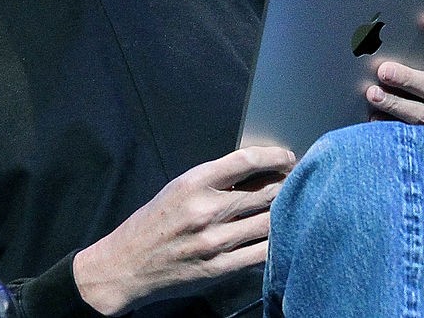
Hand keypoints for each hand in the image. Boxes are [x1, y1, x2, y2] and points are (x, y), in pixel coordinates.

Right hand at [72, 145, 295, 314]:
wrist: (126, 265)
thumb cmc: (154, 222)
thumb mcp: (179, 188)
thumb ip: (214, 180)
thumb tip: (256, 172)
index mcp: (193, 183)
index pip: (245, 160)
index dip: (274, 156)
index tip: (287, 157)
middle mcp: (206, 210)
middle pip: (265, 191)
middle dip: (287, 184)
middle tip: (297, 181)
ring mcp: (215, 241)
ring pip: (269, 221)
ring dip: (286, 212)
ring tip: (295, 205)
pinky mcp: (220, 268)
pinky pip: (262, 252)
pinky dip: (277, 241)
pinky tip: (282, 233)